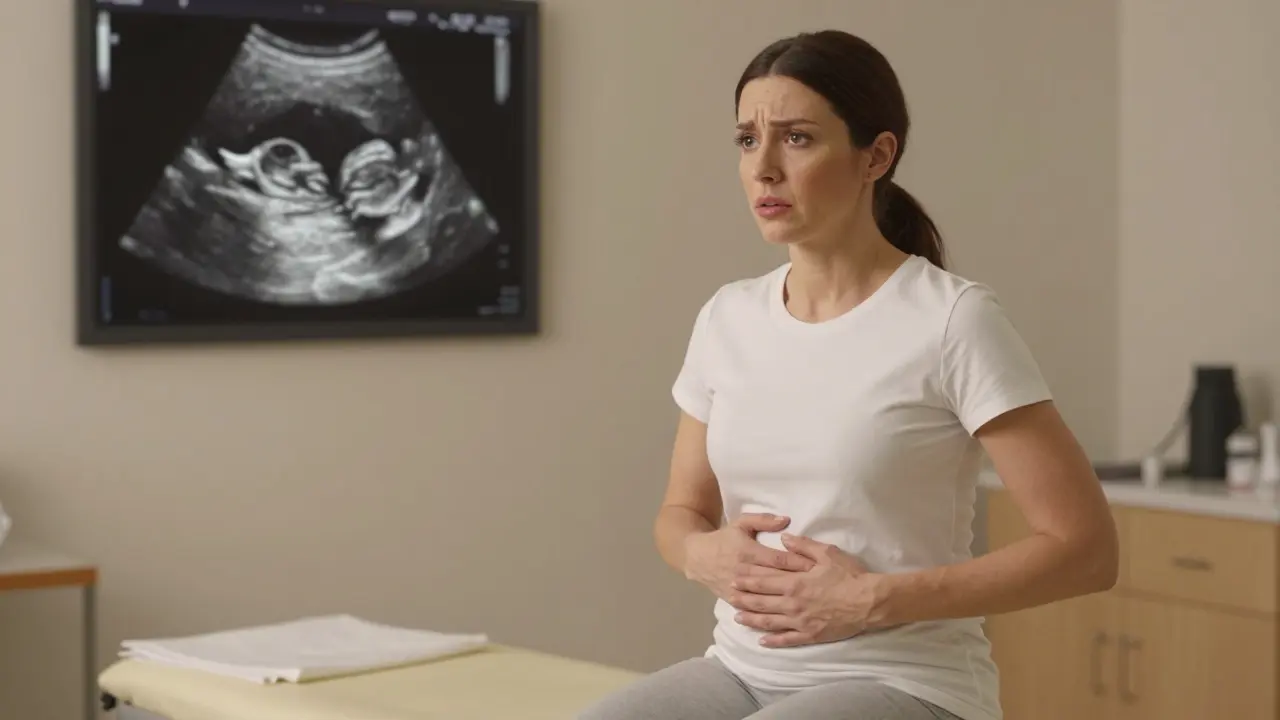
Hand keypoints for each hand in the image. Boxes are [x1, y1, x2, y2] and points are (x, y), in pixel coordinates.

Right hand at [683, 514, 814, 602]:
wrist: (697, 558)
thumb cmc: (724, 538)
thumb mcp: (741, 523)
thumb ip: (763, 520)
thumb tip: (786, 520)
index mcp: (750, 552)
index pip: (780, 560)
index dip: (799, 564)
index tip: (818, 568)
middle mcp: (746, 572)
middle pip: (777, 580)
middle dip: (799, 584)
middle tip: (822, 589)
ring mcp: (740, 589)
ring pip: (768, 598)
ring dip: (787, 602)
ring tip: (809, 606)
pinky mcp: (734, 600)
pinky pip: (754, 610)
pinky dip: (770, 614)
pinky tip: (787, 619)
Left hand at [727, 533, 879, 647]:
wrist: (869, 602)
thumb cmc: (849, 575)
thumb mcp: (827, 553)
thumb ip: (803, 546)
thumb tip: (783, 538)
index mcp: (795, 583)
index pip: (763, 582)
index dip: (747, 582)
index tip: (733, 579)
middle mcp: (793, 604)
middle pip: (761, 603)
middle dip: (743, 600)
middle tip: (729, 598)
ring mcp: (800, 622)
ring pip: (769, 622)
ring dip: (752, 620)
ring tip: (737, 619)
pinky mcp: (810, 635)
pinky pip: (787, 640)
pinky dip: (773, 641)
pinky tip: (762, 641)